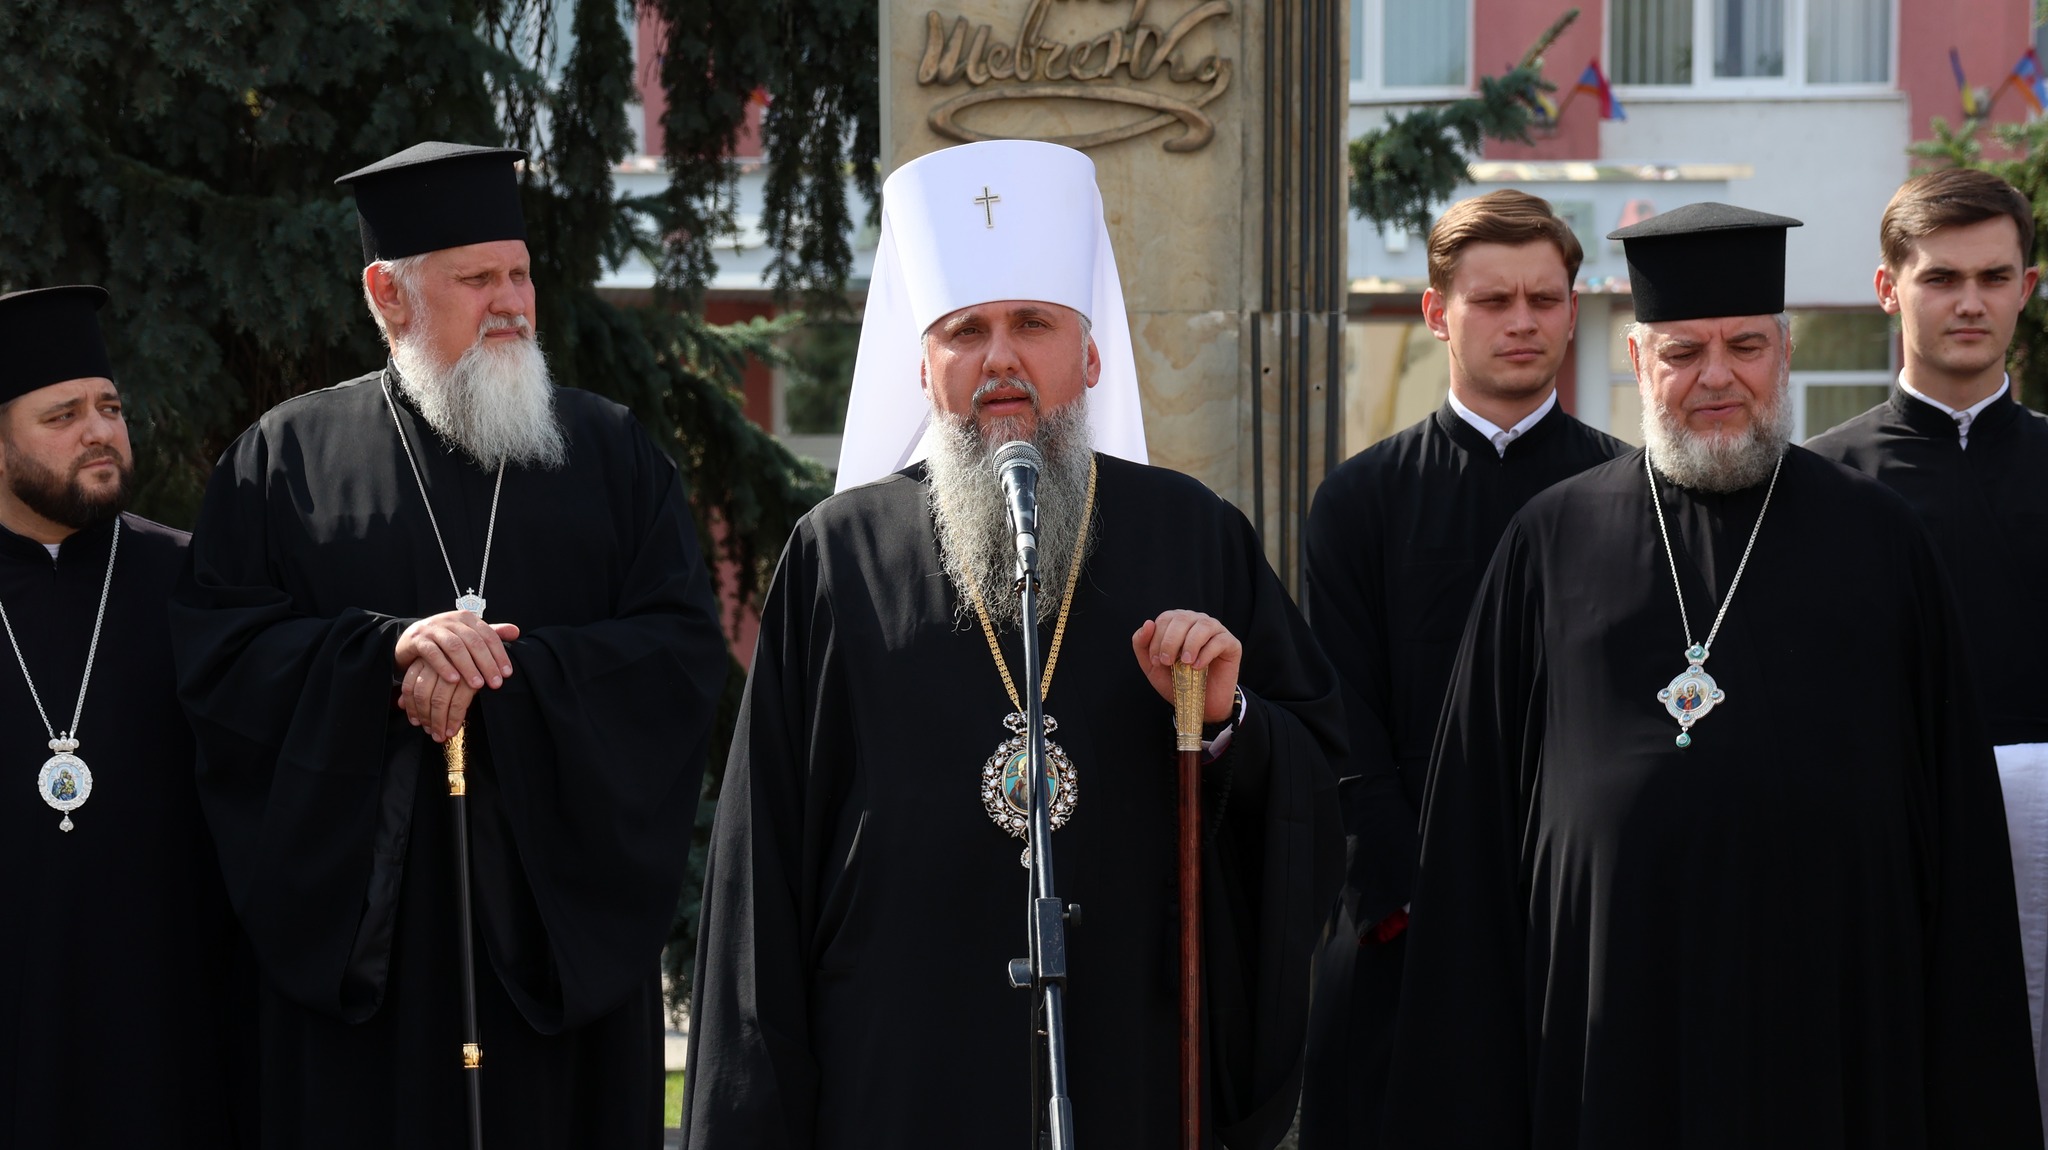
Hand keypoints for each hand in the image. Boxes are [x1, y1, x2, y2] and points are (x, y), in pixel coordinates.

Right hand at [394, 611, 520, 740]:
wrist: (411, 638)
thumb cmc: (446, 640)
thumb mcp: (468, 635)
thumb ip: (491, 634)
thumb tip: (516, 631)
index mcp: (467, 618)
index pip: (488, 635)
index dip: (499, 654)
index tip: (507, 674)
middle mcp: (451, 620)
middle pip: (474, 642)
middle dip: (487, 663)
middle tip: (496, 683)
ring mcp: (434, 628)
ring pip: (455, 647)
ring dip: (468, 666)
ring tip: (477, 685)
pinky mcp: (418, 639)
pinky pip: (433, 653)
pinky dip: (444, 666)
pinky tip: (454, 680)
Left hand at [398, 664, 479, 742]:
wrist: (491, 651)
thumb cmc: (465, 662)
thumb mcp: (438, 668)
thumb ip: (418, 683)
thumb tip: (400, 704)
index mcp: (426, 658)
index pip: (410, 686)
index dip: (411, 708)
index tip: (416, 722)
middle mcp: (437, 661)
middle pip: (422, 695)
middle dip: (426, 718)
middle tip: (431, 733)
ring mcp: (454, 668)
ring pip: (438, 700)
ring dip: (439, 722)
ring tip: (441, 735)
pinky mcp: (470, 676)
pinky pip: (458, 703)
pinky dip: (454, 719)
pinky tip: (453, 729)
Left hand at [1131, 610, 1240, 723]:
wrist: (1200, 703)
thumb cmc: (1177, 681)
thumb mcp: (1153, 666)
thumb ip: (1142, 645)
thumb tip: (1148, 623)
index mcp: (1178, 623)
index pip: (1166, 618)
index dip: (1157, 638)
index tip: (1157, 661)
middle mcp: (1197, 621)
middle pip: (1182, 619)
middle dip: (1170, 641)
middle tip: (1167, 662)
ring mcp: (1216, 631)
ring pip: (1202, 625)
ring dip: (1190, 644)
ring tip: (1185, 664)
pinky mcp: (1231, 644)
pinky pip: (1219, 640)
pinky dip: (1206, 653)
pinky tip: (1198, 667)